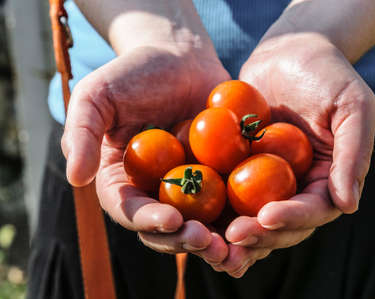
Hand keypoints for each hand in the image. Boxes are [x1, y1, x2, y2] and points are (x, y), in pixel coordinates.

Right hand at [62, 45, 230, 263]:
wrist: (179, 56)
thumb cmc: (134, 72)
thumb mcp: (97, 96)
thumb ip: (82, 134)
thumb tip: (76, 179)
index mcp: (121, 181)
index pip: (130, 210)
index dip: (148, 220)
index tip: (172, 219)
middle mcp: (153, 192)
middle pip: (166, 227)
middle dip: (185, 240)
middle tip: (209, 241)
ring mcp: (188, 188)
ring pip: (201, 223)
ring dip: (218, 239)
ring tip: (238, 244)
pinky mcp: (218, 178)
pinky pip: (230, 202)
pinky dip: (243, 217)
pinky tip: (261, 221)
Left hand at [212, 34, 374, 276]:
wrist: (290, 51)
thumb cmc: (328, 73)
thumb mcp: (353, 107)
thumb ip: (354, 154)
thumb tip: (348, 205)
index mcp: (327, 180)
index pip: (314, 209)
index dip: (293, 219)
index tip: (267, 217)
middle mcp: (297, 187)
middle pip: (281, 224)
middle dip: (259, 235)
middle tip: (233, 237)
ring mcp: (266, 180)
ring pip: (251, 217)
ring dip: (233, 234)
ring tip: (209, 242)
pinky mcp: (240, 168)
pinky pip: (226, 191)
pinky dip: (212, 208)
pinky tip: (191, 217)